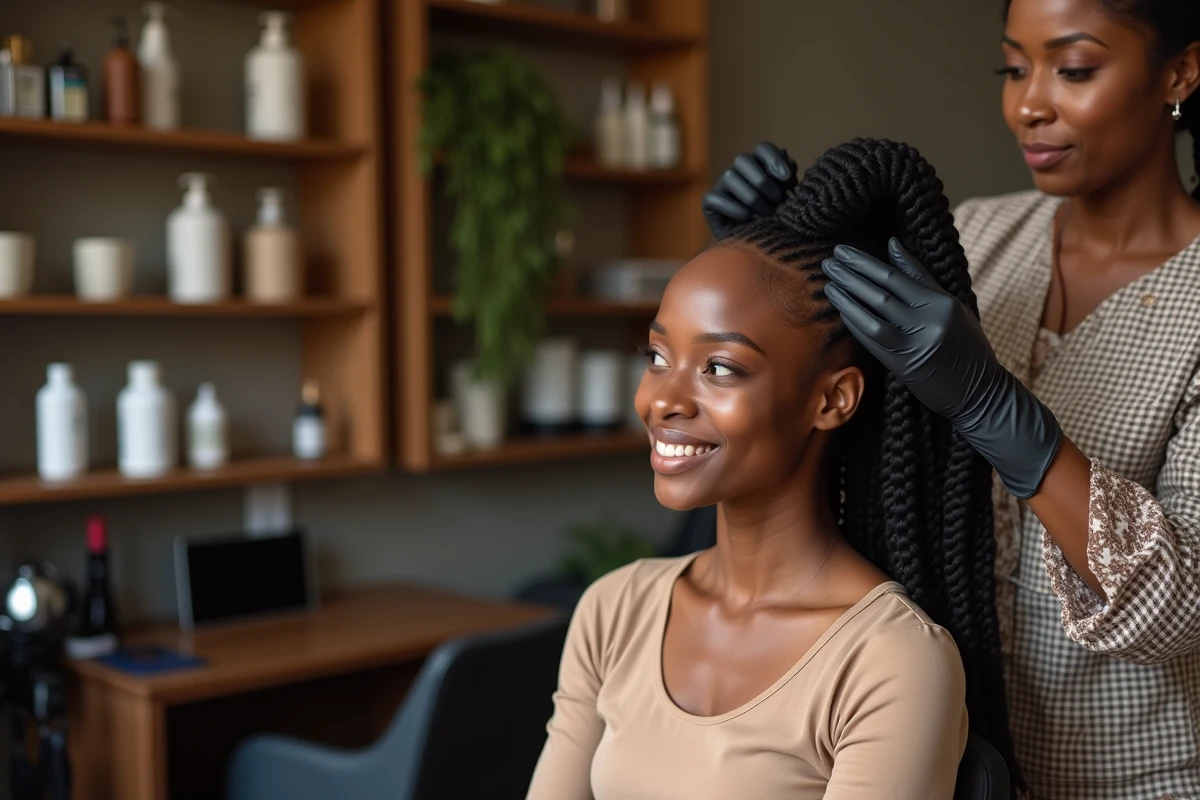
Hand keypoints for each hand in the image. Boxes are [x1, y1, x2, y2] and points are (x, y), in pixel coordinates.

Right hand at [702, 142, 797, 237]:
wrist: (757, 249)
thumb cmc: (775, 222)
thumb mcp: (788, 199)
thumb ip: (787, 177)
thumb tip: (785, 155)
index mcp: (759, 165)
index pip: (763, 149)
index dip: (774, 159)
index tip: (787, 179)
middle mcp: (739, 171)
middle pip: (744, 159)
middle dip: (762, 181)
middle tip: (778, 201)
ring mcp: (722, 185)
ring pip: (731, 177)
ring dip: (752, 198)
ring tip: (766, 216)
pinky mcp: (709, 202)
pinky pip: (717, 198)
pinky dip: (735, 210)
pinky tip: (747, 221)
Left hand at [821, 239, 1061, 498]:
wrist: (980, 393)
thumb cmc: (966, 346)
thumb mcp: (951, 306)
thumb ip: (920, 277)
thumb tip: (891, 245)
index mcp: (942, 303)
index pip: (896, 275)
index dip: (866, 262)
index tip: (844, 250)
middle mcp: (929, 322)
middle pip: (881, 291)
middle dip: (851, 274)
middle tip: (829, 260)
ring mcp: (915, 345)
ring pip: (872, 315)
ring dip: (847, 298)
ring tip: (828, 282)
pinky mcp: (903, 366)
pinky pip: (872, 341)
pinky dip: (854, 323)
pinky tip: (840, 309)